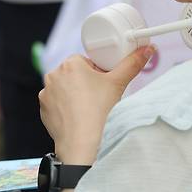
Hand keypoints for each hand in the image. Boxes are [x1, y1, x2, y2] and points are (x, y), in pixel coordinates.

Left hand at [39, 46, 155, 165]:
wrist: (81, 141)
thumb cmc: (97, 112)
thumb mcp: (119, 83)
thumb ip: (133, 64)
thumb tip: (147, 50)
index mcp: (70, 63)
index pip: (87, 62)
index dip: (98, 73)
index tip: (104, 84)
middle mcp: (54, 75)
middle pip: (75, 74)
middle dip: (86, 82)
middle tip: (98, 97)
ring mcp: (46, 92)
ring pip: (65, 88)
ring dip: (74, 94)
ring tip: (88, 108)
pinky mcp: (43, 108)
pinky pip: (56, 103)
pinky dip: (65, 107)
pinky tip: (77, 116)